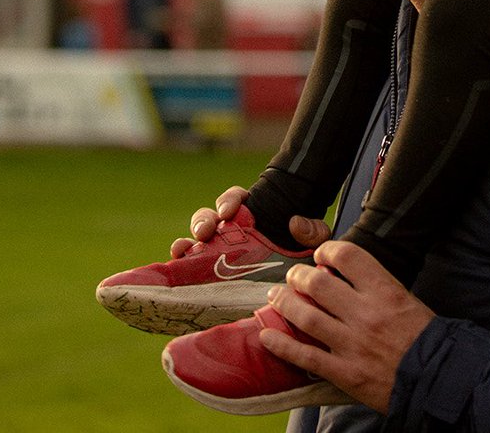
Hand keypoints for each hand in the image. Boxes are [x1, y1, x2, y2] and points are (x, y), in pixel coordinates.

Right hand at [170, 186, 331, 257]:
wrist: (297, 290)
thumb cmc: (303, 256)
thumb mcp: (314, 241)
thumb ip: (312, 230)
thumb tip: (296, 223)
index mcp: (253, 215)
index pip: (236, 199)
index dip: (229, 200)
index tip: (229, 210)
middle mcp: (231, 231)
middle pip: (210, 217)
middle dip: (204, 220)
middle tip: (207, 230)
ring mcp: (219, 251)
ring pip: (196, 240)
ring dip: (187, 241)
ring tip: (183, 249)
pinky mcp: (212, 273)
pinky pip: (191, 265)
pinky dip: (181, 263)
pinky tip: (176, 265)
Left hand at [260, 240, 435, 414]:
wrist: (438, 378)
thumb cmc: (424, 337)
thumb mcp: (406, 298)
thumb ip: (376, 286)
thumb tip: (347, 275)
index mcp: (385, 290)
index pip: (348, 256)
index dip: (327, 250)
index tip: (320, 254)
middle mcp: (365, 313)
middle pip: (318, 283)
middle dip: (298, 275)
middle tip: (293, 275)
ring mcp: (352, 344)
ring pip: (307, 316)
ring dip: (285, 303)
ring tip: (275, 296)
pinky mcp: (344, 372)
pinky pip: (305, 356)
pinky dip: (282, 344)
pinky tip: (266, 335)